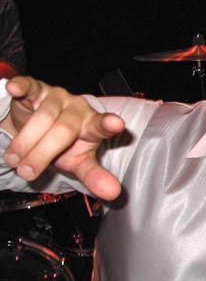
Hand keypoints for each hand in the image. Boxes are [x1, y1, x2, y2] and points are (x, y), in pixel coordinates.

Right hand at [2, 76, 124, 199]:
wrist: (40, 129)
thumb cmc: (64, 146)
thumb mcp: (78, 162)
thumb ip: (94, 176)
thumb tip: (113, 194)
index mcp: (92, 126)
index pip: (102, 126)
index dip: (108, 125)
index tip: (117, 124)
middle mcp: (78, 109)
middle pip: (64, 130)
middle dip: (43, 154)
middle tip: (27, 172)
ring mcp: (58, 97)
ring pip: (43, 117)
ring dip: (25, 141)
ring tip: (14, 159)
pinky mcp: (38, 88)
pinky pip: (29, 86)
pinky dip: (22, 87)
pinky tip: (15, 88)